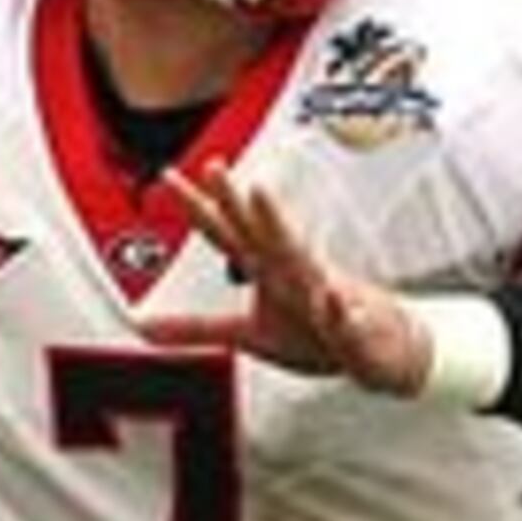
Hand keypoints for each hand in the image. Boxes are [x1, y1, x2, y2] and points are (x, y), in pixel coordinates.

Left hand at [153, 165, 434, 392]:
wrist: (380, 353)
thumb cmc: (316, 334)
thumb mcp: (248, 335)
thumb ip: (196, 328)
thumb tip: (141, 325)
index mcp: (266, 270)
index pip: (226, 233)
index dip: (196, 207)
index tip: (167, 176)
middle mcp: (293, 272)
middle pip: (259, 232)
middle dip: (236, 201)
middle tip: (213, 167)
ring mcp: (325, 294)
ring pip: (301, 259)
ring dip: (282, 230)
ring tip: (262, 199)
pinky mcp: (355, 326)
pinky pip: (347, 317)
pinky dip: (341, 310)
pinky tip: (335, 300)